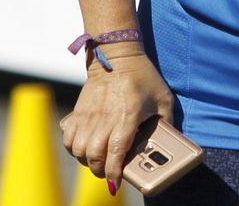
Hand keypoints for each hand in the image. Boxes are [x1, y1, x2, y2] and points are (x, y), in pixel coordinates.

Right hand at [60, 54, 174, 182]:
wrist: (116, 55)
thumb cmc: (142, 76)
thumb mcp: (163, 98)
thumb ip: (167, 121)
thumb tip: (171, 140)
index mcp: (127, 117)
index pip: (115, 152)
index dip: (114, 172)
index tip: (115, 183)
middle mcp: (105, 118)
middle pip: (94, 156)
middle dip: (100, 171)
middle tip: (109, 172)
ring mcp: (89, 115)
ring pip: (78, 149)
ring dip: (86, 160)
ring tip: (97, 160)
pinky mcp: (78, 111)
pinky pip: (68, 137)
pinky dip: (72, 148)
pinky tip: (83, 148)